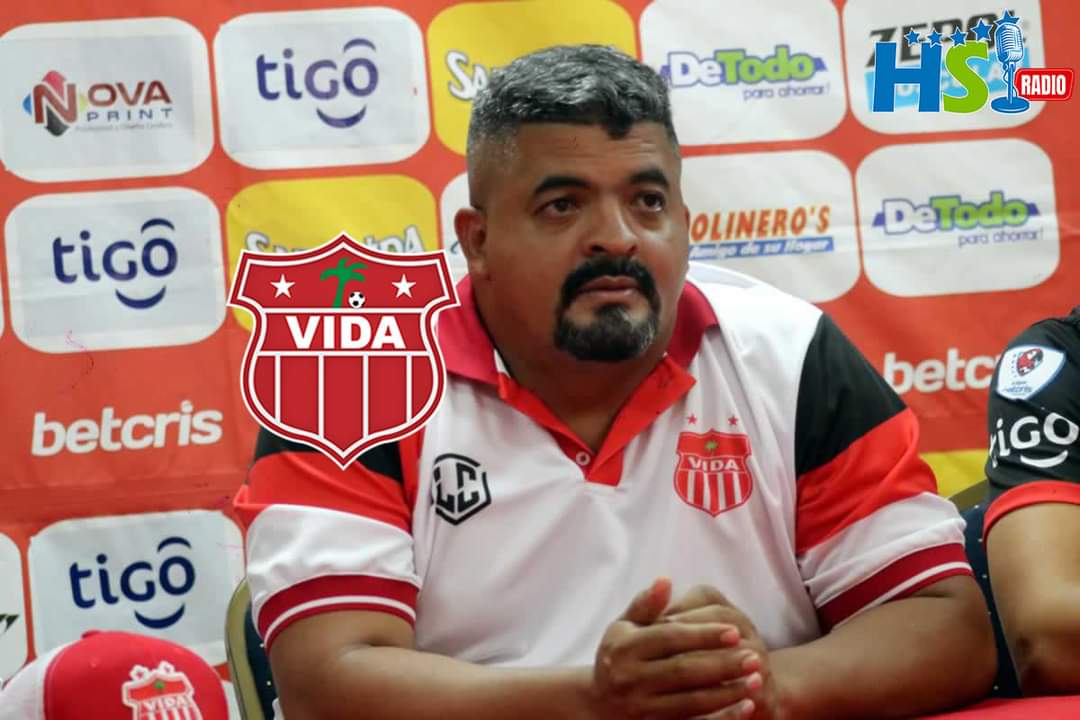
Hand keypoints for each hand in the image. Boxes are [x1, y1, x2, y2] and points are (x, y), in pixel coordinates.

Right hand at [589, 578, 761, 719]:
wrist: (598, 703)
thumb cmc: (618, 654)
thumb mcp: (623, 626)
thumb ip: (646, 605)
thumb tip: (666, 580)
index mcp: (624, 648)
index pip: (669, 638)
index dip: (703, 635)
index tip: (735, 631)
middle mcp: (630, 679)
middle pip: (683, 671)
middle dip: (722, 664)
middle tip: (755, 657)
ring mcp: (642, 708)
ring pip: (691, 701)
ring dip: (728, 693)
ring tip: (757, 680)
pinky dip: (721, 719)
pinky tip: (746, 707)